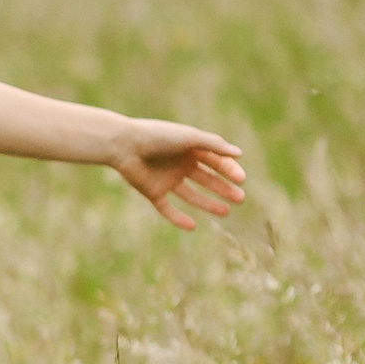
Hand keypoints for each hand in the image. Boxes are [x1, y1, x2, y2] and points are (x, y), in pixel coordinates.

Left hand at [111, 119, 244, 230]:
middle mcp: (179, 164)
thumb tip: (238, 153)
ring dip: (208, 203)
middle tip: (240, 198)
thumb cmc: (157, 136)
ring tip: (226, 212)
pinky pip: (167, 208)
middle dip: (223, 188)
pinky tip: (192, 226)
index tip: (240, 179)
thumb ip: (213, 145)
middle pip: (206, 179)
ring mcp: (166, 179)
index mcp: (189, 148)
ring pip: (191, 195)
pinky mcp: (152, 191)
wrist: (124, 145)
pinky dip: (178, 218)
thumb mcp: (189, 137)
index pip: (215, 161)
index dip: (229, 170)